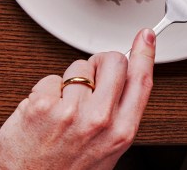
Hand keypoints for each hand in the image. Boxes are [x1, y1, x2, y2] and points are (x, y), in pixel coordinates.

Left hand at [0, 29, 155, 169]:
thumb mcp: (108, 149)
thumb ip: (120, 114)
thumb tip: (127, 77)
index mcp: (120, 131)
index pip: (140, 80)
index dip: (144, 54)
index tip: (145, 37)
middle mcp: (98, 120)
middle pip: (113, 61)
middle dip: (101, 63)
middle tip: (92, 78)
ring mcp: (70, 112)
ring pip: (78, 67)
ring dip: (70, 82)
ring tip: (63, 110)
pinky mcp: (42, 105)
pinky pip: (51, 78)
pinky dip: (45, 92)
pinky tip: (45, 113)